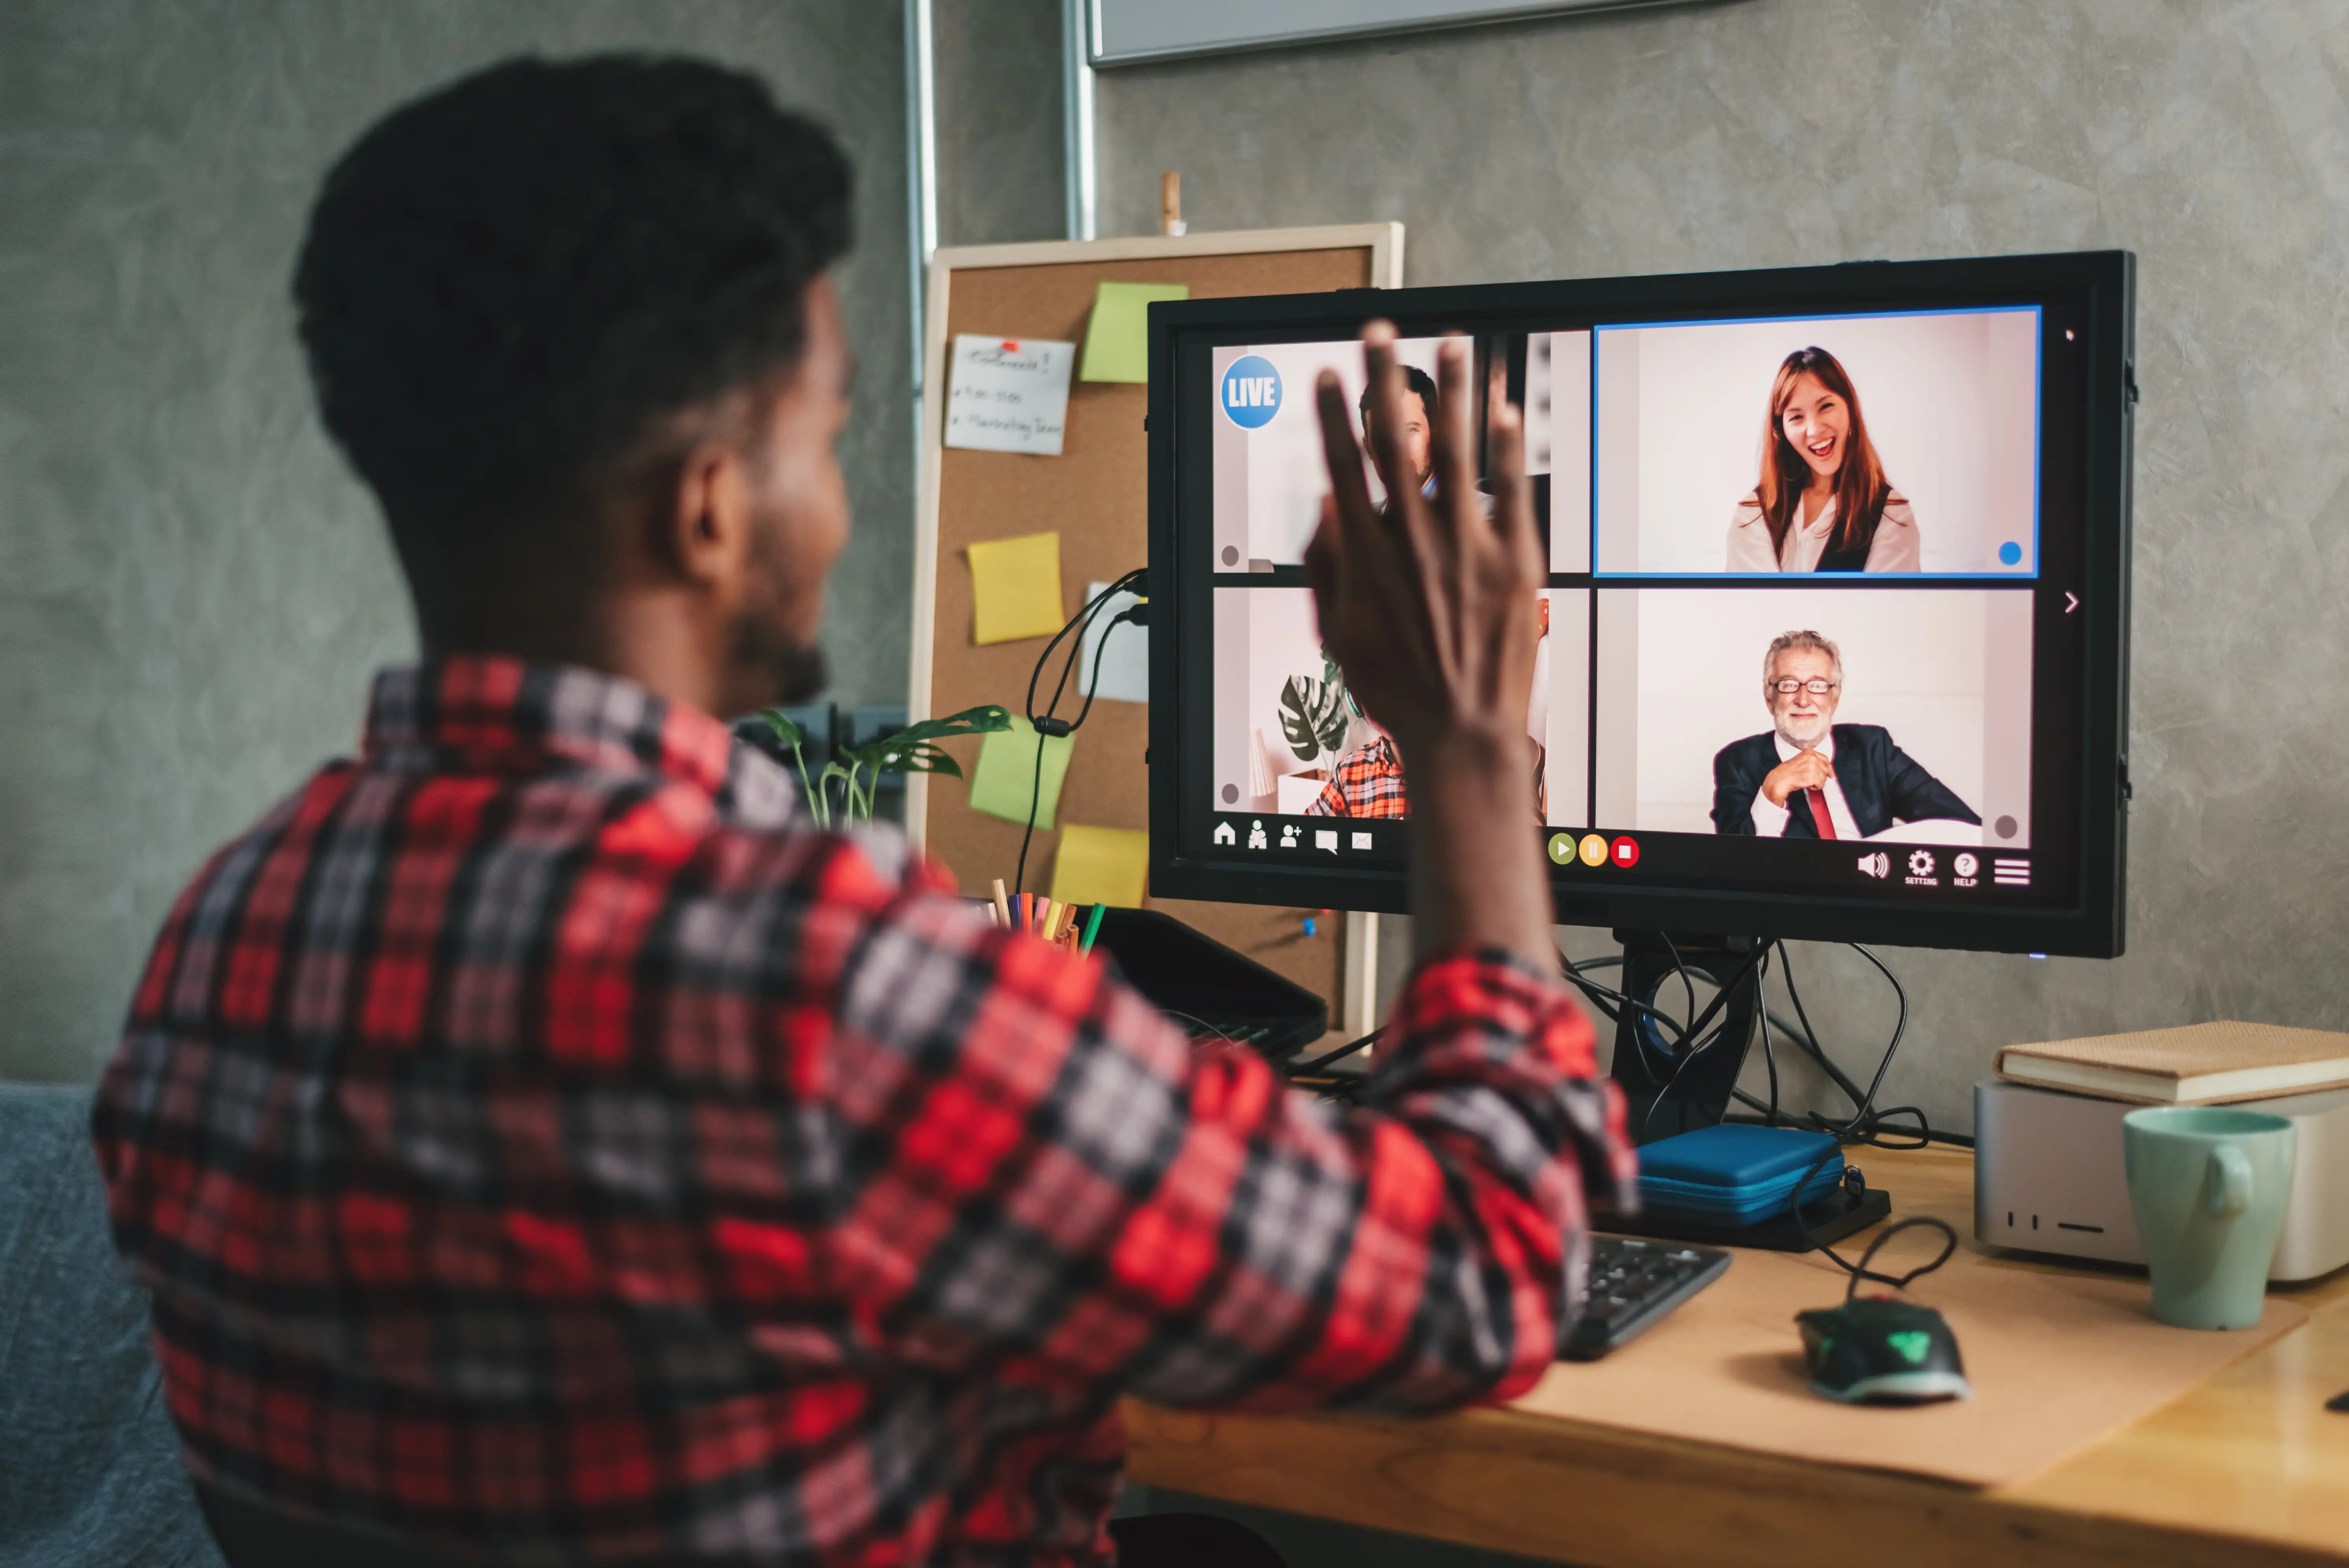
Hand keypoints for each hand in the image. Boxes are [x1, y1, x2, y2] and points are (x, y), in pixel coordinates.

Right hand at [1306, 328, 1542, 756]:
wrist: (1460, 730)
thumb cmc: (1398, 690)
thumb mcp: (1340, 633)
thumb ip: (1328, 569)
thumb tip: (1327, 511)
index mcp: (1366, 556)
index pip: (1343, 465)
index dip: (1332, 414)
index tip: (1328, 374)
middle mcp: (1413, 541)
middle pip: (1392, 440)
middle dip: (1381, 378)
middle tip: (1377, 333)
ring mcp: (1465, 546)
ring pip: (1455, 450)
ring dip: (1452, 390)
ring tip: (1454, 343)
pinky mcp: (1512, 560)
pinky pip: (1508, 489)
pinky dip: (1505, 447)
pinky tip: (1504, 409)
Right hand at [1761, 748, 1834, 806]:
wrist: (1780, 779)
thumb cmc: (1786, 772)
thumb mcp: (1799, 760)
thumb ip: (1810, 761)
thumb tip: (1821, 768)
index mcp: (1809, 752)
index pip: (1824, 758)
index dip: (1828, 766)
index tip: (1830, 773)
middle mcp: (1812, 757)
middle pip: (1826, 768)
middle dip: (1822, 776)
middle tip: (1816, 781)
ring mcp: (1813, 767)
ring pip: (1823, 777)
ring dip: (1817, 782)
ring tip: (1807, 783)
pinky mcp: (1814, 776)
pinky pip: (1821, 784)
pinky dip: (1815, 787)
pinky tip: (1807, 786)